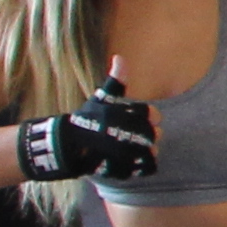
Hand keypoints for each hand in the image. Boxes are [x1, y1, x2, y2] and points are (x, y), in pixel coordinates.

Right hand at [15, 63, 158, 184]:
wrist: (70, 146)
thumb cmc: (88, 120)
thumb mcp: (102, 98)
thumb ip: (116, 79)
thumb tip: (120, 58)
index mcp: (131, 115)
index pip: (153, 114)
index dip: (146, 117)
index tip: (133, 119)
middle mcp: (134, 134)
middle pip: (155, 134)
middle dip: (146, 134)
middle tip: (130, 135)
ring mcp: (131, 153)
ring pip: (152, 151)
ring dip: (145, 150)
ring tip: (131, 149)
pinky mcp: (128, 168)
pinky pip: (147, 167)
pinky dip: (142, 165)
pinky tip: (132, 161)